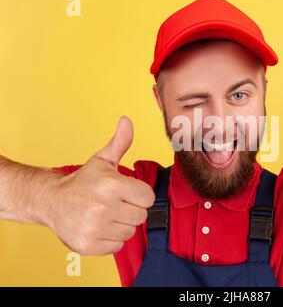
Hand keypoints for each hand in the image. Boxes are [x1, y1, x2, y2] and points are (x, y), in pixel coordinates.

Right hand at [49, 116, 154, 254]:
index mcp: (111, 185)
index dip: (138, 194)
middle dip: (131, 209)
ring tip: (105, 214)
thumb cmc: (82, 181)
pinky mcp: (89, 245)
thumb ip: (120, 142)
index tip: (125, 191)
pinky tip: (98, 226)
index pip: (148, 198)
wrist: (51, 201)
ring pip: (130, 231)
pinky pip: (117, 245)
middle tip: (113, 203)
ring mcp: (95, 228)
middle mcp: (103, 207)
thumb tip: (127, 121)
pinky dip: (110, 238)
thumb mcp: (102, 160)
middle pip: (141, 215)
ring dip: (121, 224)